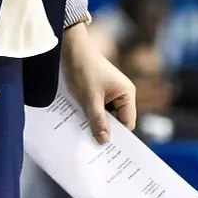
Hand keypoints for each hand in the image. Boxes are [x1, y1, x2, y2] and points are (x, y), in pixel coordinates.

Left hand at [61, 22, 135, 144]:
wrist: (70, 48)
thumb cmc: (83, 69)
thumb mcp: (90, 99)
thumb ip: (98, 121)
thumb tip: (105, 142)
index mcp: (127, 94)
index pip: (127, 124)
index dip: (117, 136)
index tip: (104, 149)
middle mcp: (122, 93)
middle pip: (117, 120)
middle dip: (105, 130)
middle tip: (92, 144)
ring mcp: (111, 92)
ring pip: (106, 115)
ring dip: (96, 121)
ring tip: (84, 132)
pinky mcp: (100, 90)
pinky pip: (98, 107)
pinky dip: (90, 113)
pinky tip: (80, 120)